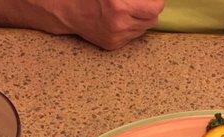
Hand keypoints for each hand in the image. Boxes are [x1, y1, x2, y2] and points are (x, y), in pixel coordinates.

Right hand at [35, 0, 164, 49]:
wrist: (67, 10)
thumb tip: (149, 0)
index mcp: (118, 6)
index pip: (155, 8)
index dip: (156, 1)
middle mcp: (118, 24)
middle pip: (152, 20)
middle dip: (150, 10)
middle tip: (140, 3)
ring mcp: (116, 37)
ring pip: (143, 29)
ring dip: (140, 19)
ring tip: (126, 11)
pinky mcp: (113, 45)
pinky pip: (132, 37)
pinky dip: (130, 28)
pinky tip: (118, 20)